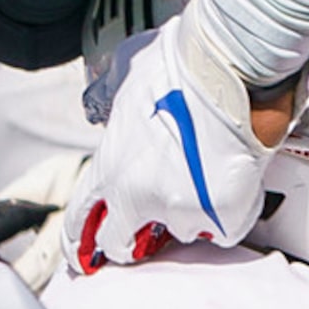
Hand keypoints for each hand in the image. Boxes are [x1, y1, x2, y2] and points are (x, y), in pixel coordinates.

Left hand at [62, 3, 276, 272]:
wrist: (229, 64)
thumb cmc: (179, 61)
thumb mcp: (123, 71)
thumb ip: (106, 96)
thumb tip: (99, 100)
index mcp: (110, 167)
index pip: (79, 221)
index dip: (81, 236)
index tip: (85, 247)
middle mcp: (141, 197)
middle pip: (121, 244)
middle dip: (130, 236)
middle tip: (145, 224)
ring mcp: (183, 210)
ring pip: (179, 232)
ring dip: (186, 213)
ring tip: (201, 175)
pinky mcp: (223, 216)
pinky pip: (222, 229)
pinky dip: (226, 212)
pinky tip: (227, 179)